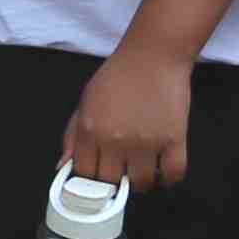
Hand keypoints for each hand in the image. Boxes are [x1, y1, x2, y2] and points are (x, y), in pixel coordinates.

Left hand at [63, 45, 194, 191]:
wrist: (152, 55)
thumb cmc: (118, 76)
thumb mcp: (86, 101)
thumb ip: (72, 135)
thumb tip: (63, 165)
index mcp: (91, 130)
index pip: (84, 173)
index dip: (90, 176)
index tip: (98, 173)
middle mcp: (116, 140)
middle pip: (111, 182)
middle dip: (114, 181)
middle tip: (120, 170)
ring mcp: (146, 142)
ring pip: (141, 183)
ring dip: (141, 182)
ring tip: (142, 169)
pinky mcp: (174, 139)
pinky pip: (173, 174)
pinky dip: (169, 178)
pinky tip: (163, 170)